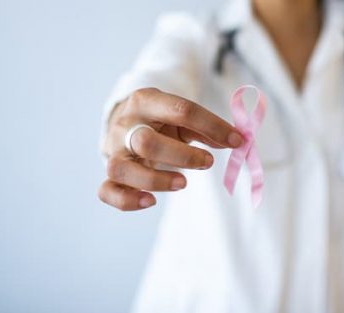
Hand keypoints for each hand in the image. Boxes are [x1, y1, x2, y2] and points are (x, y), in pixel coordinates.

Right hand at [98, 88, 242, 210]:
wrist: (127, 122)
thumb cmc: (161, 121)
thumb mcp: (182, 116)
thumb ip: (206, 127)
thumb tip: (235, 141)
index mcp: (146, 101)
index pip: (180, 110)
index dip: (212, 126)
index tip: (237, 140)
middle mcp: (125, 125)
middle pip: (146, 141)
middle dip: (182, 155)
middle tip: (208, 162)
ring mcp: (114, 150)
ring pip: (122, 169)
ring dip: (155, 180)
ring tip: (183, 183)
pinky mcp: (110, 173)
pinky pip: (107, 190)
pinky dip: (127, 200)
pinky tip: (150, 201)